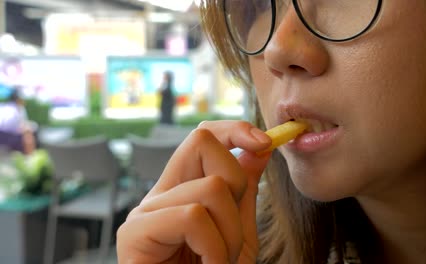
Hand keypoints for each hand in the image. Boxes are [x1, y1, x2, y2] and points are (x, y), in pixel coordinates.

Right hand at [117, 120, 271, 263]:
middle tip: (230, 229)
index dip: (235, 130)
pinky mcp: (134, 233)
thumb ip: (244, 191)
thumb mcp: (238, 232)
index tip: (265, 143)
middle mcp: (159, 195)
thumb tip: (257, 148)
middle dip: (235, 183)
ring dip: (231, 233)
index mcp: (182, 191)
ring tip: (218, 262)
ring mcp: (144, 212)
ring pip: (210, 188)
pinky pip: (193, 216)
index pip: (202, 138)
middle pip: (201, 142)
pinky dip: (215, 248)